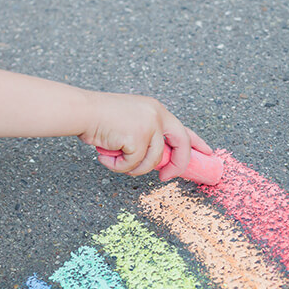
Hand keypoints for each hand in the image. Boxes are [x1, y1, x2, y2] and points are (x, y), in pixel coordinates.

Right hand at [77, 91, 211, 178]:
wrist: (81, 111)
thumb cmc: (99, 119)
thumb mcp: (131, 123)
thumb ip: (147, 137)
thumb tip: (158, 163)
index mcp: (156, 110)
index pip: (183, 128)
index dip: (197, 143)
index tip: (208, 153)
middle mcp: (157, 115)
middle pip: (181, 146)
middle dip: (177, 166)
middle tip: (167, 178)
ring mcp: (149, 126)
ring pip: (151, 162)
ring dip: (131, 167)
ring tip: (114, 158)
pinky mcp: (138, 137)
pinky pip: (134, 165)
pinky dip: (118, 166)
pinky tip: (106, 154)